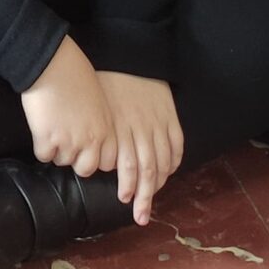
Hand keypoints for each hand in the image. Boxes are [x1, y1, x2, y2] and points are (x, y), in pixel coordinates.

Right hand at [20, 38, 115, 181]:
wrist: (50, 62)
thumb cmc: (73, 72)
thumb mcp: (98, 98)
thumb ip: (99, 120)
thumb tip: (91, 131)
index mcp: (105, 129)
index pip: (106, 162)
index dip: (92, 155)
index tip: (84, 146)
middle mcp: (90, 139)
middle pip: (85, 168)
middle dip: (75, 157)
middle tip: (65, 140)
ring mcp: (69, 141)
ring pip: (62, 162)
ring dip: (56, 150)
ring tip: (51, 128)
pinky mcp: (47, 139)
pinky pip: (43, 155)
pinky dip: (40, 146)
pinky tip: (40, 128)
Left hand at [94, 72, 183, 225]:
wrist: (128, 52)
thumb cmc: (104, 78)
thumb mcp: (94, 106)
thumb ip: (97, 133)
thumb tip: (91, 157)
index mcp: (120, 127)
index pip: (128, 165)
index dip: (128, 185)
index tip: (125, 199)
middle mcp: (141, 130)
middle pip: (147, 170)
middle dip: (144, 196)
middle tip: (141, 215)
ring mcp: (159, 123)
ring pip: (163, 161)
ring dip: (160, 183)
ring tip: (153, 196)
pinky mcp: (171, 116)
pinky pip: (177, 144)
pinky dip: (174, 161)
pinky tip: (169, 171)